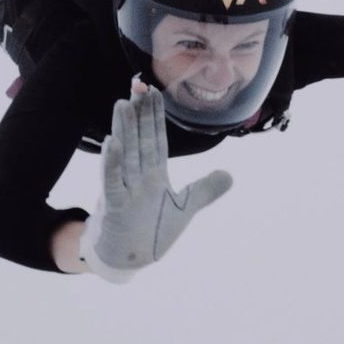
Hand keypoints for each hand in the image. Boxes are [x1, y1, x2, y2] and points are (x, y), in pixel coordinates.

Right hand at [78, 82, 232, 282]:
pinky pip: (113, 181)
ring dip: (125, 129)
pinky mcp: (115, 206)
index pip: (156, 140)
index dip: (155, 116)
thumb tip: (231, 175)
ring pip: (126, 154)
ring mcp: (126, 190)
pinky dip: (112, 163)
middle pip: (141, 140)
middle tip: (137, 84)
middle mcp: (139, 177)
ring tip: (123, 103)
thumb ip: (206, 190)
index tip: (153, 92)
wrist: (129, 260)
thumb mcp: (184, 209)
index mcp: (155, 175)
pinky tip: (112, 142)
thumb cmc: (152, 232)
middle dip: (140, 113)